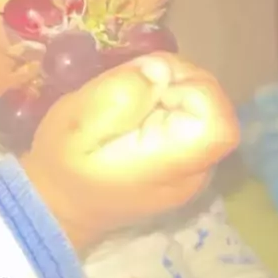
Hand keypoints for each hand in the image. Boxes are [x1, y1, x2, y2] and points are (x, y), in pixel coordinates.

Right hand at [20, 53, 238, 249]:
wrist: (59, 206)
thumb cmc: (65, 165)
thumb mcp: (79, 122)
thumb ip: (121, 93)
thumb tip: (161, 70)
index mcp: (172, 163)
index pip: (218, 118)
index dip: (191, 87)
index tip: (151, 86)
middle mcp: (196, 171)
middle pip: (214, 106)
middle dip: (176, 81)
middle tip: (132, 87)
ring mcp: (194, 170)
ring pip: (204, 109)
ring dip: (169, 91)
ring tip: (129, 103)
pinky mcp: (185, 164)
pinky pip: (191, 121)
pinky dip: (167, 106)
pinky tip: (136, 115)